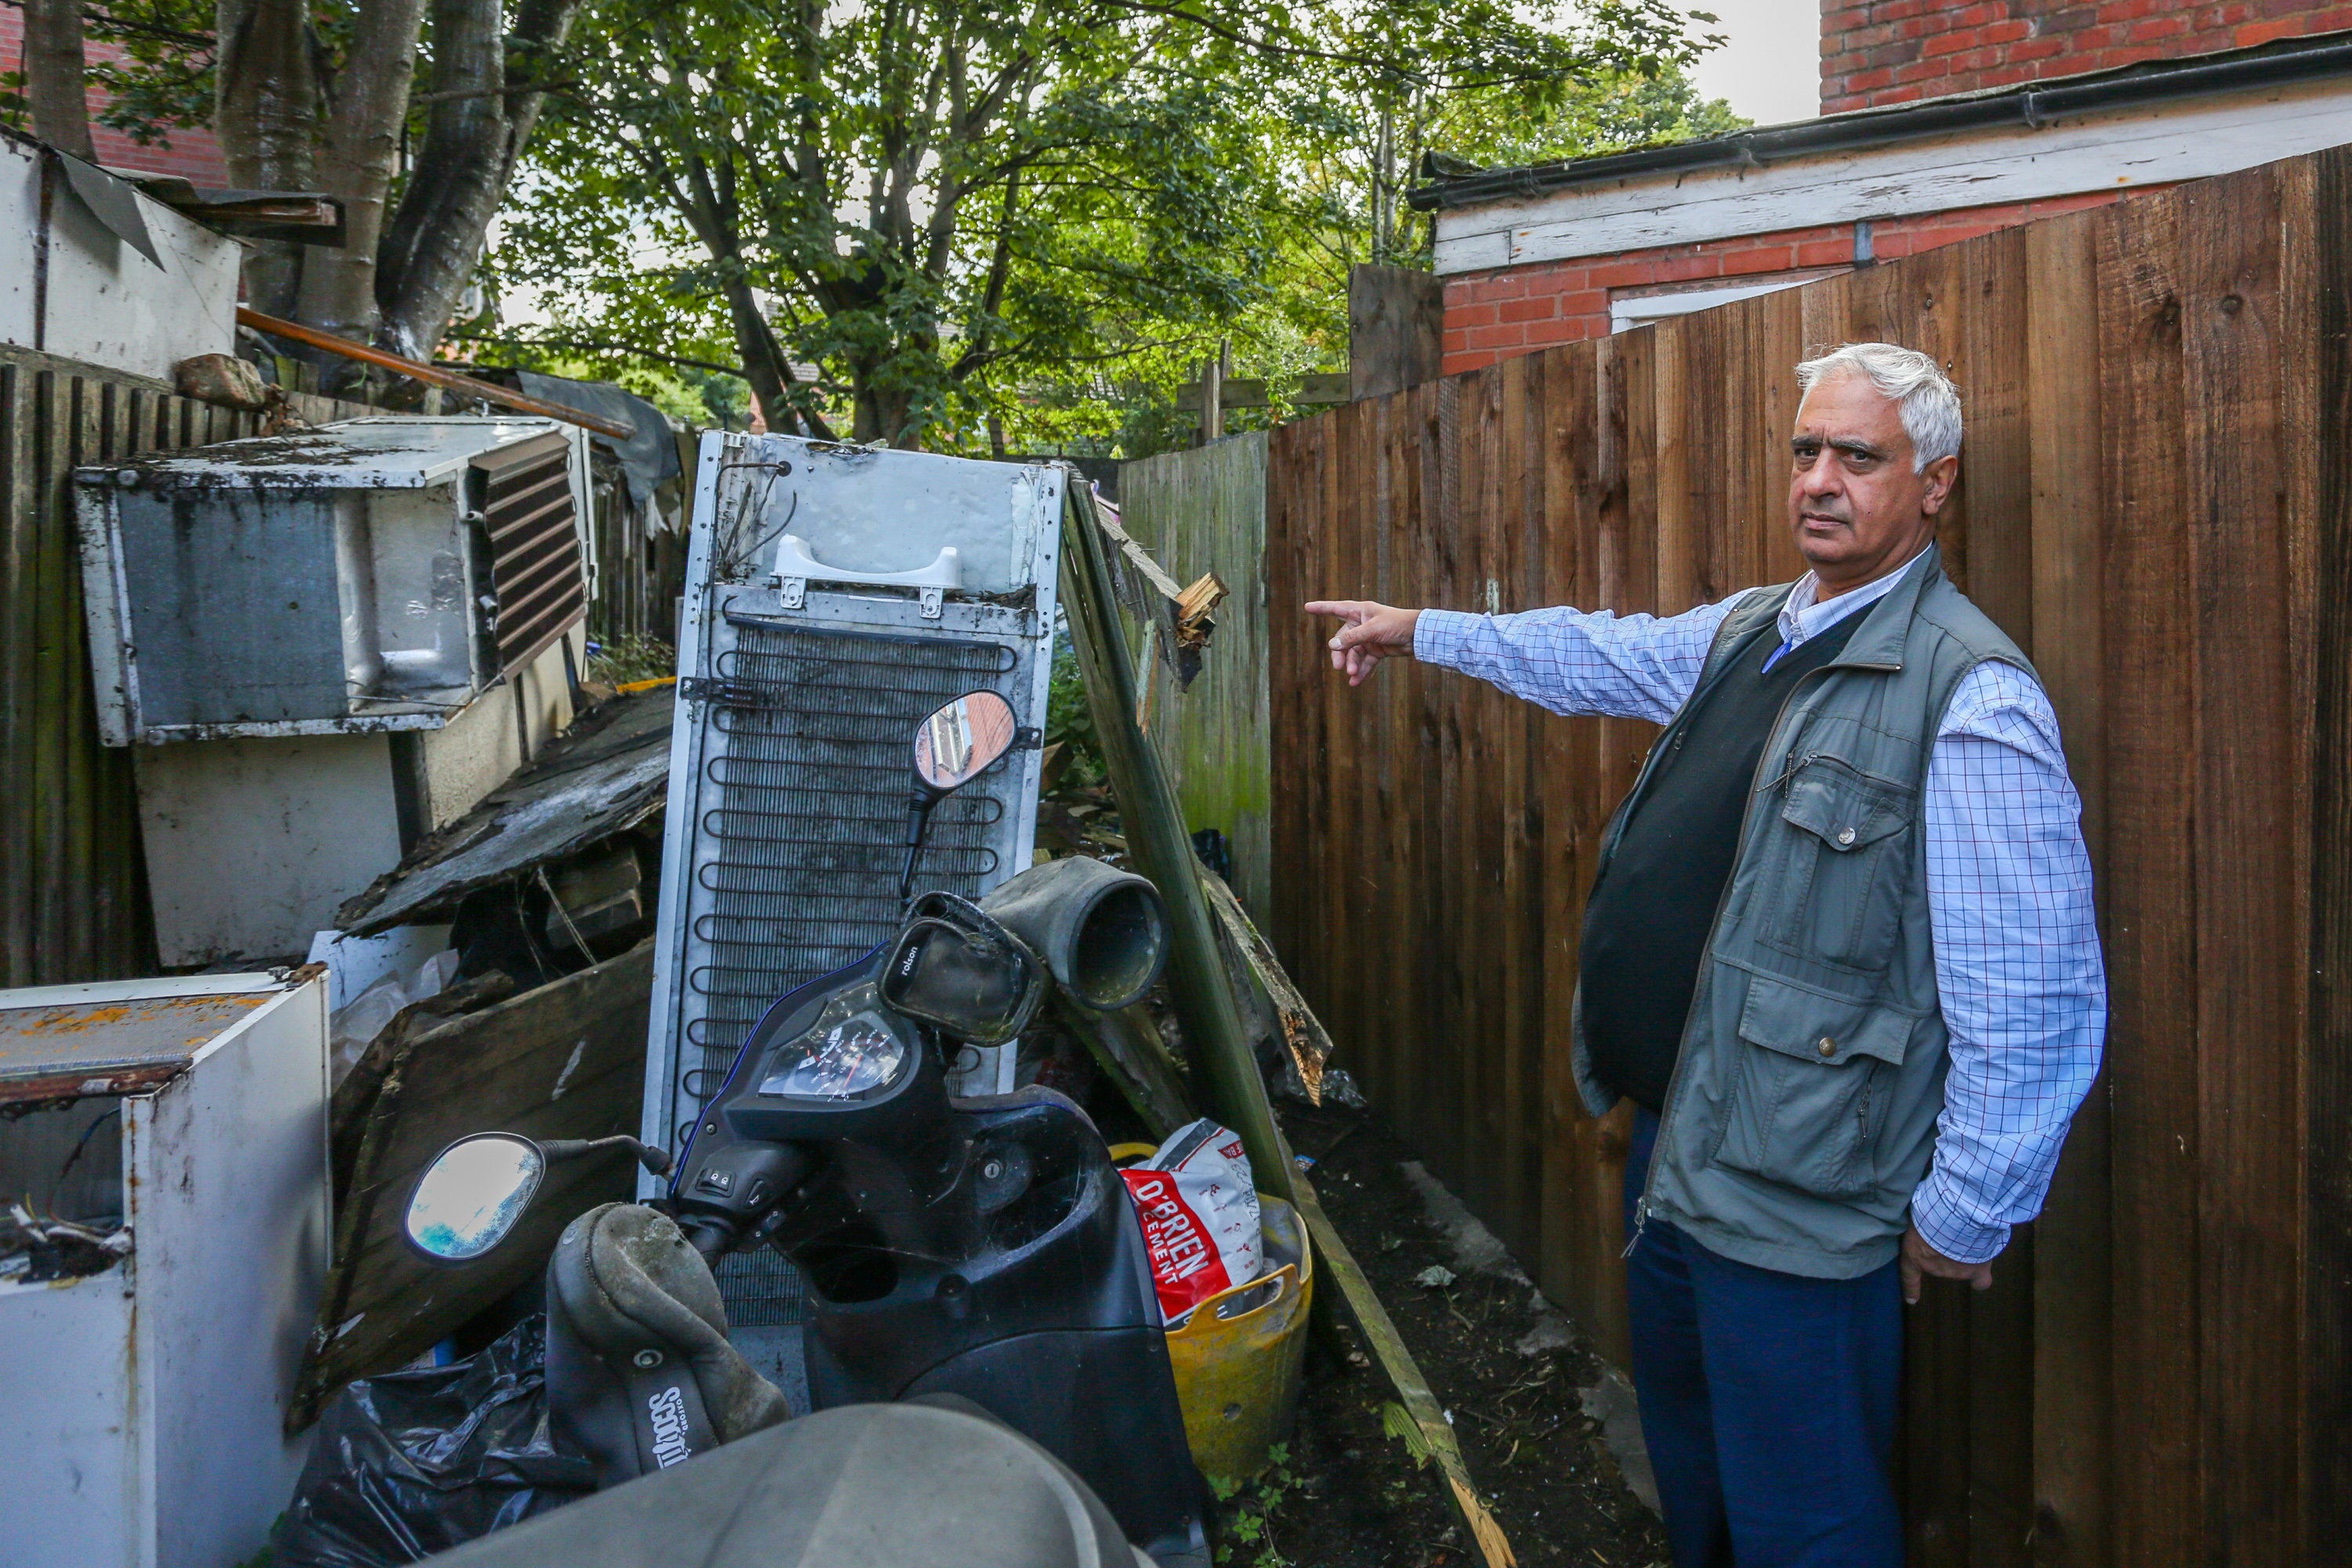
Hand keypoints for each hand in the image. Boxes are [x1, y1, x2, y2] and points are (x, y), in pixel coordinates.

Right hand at [1305, 600, 1420, 685]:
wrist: (1418, 636)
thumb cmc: (1396, 624)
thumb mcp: (1372, 630)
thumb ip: (1352, 638)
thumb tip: (1332, 645)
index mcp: (1360, 612)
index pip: (1336, 609)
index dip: (1321, 608)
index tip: (1307, 607)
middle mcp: (1362, 624)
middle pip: (1343, 639)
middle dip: (1340, 654)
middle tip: (1339, 667)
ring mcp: (1369, 638)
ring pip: (1353, 653)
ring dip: (1351, 664)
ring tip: (1351, 674)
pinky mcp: (1377, 650)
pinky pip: (1365, 661)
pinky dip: (1361, 670)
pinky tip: (1356, 681)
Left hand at [1900, 1223, 1993, 1304]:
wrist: (1959, 1218)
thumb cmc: (1932, 1212)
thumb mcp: (1916, 1214)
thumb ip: (1920, 1224)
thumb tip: (1926, 1217)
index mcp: (1915, 1255)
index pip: (1908, 1275)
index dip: (1910, 1289)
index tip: (1911, 1301)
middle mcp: (1935, 1268)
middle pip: (1939, 1262)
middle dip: (1944, 1249)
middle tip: (1950, 1229)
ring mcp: (1956, 1272)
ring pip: (1960, 1265)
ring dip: (1963, 1252)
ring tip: (1968, 1233)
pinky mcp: (1978, 1270)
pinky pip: (1981, 1281)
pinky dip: (1981, 1278)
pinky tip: (1982, 1269)